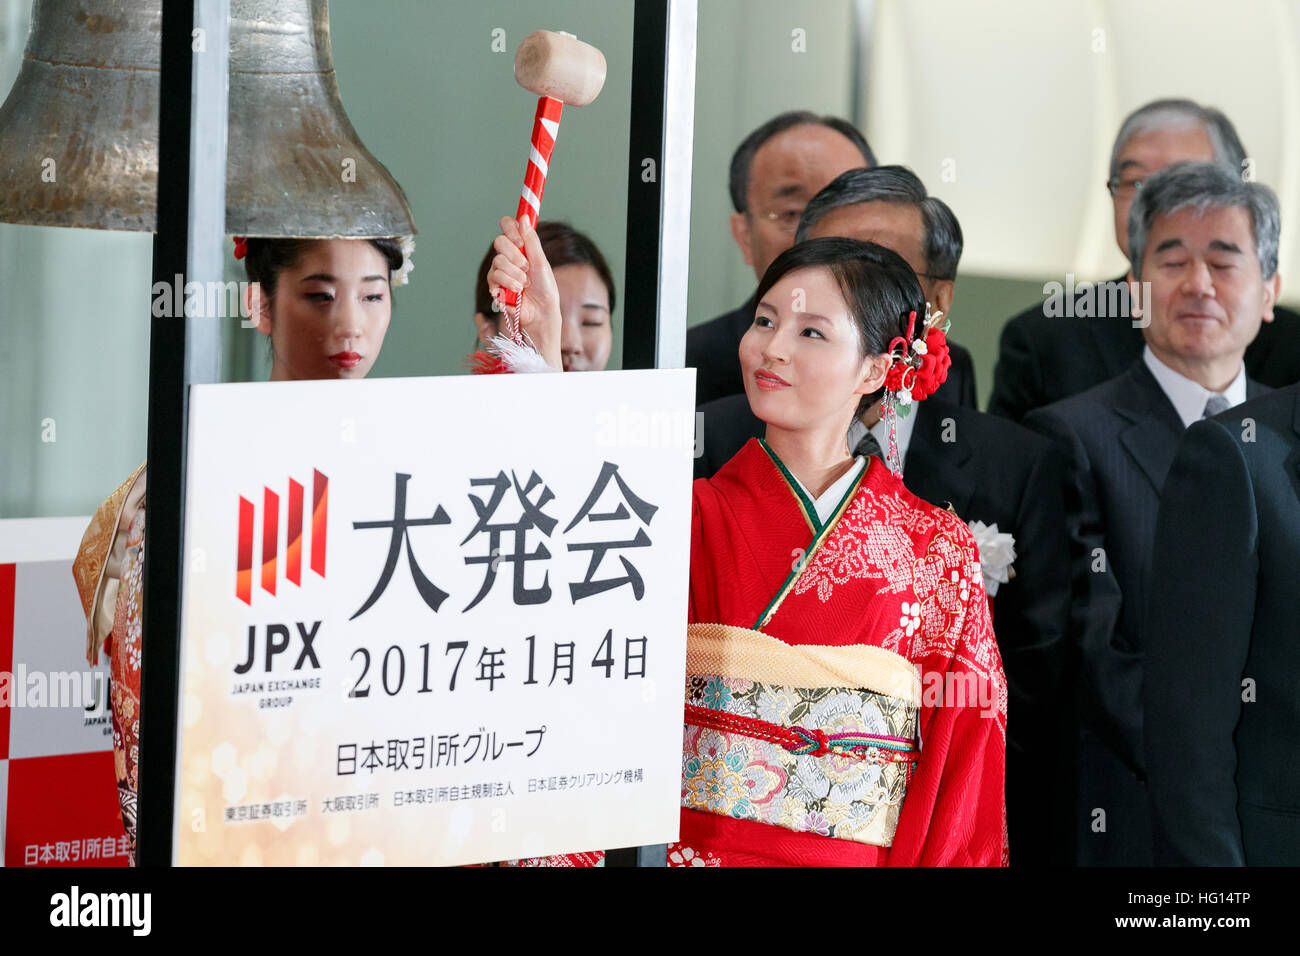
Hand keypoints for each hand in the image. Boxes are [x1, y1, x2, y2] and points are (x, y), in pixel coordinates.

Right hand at [486, 216, 561, 367]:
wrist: (541, 311)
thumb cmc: (545, 288)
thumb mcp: (541, 262)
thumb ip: (531, 241)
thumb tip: (524, 217)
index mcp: (521, 247)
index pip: (508, 226)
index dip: (510, 228)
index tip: (519, 239)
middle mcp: (508, 256)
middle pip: (499, 242)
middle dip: (514, 255)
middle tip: (525, 266)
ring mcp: (500, 270)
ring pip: (497, 261)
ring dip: (513, 273)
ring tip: (524, 284)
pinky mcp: (494, 285)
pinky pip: (493, 276)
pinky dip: (507, 283)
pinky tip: (515, 291)